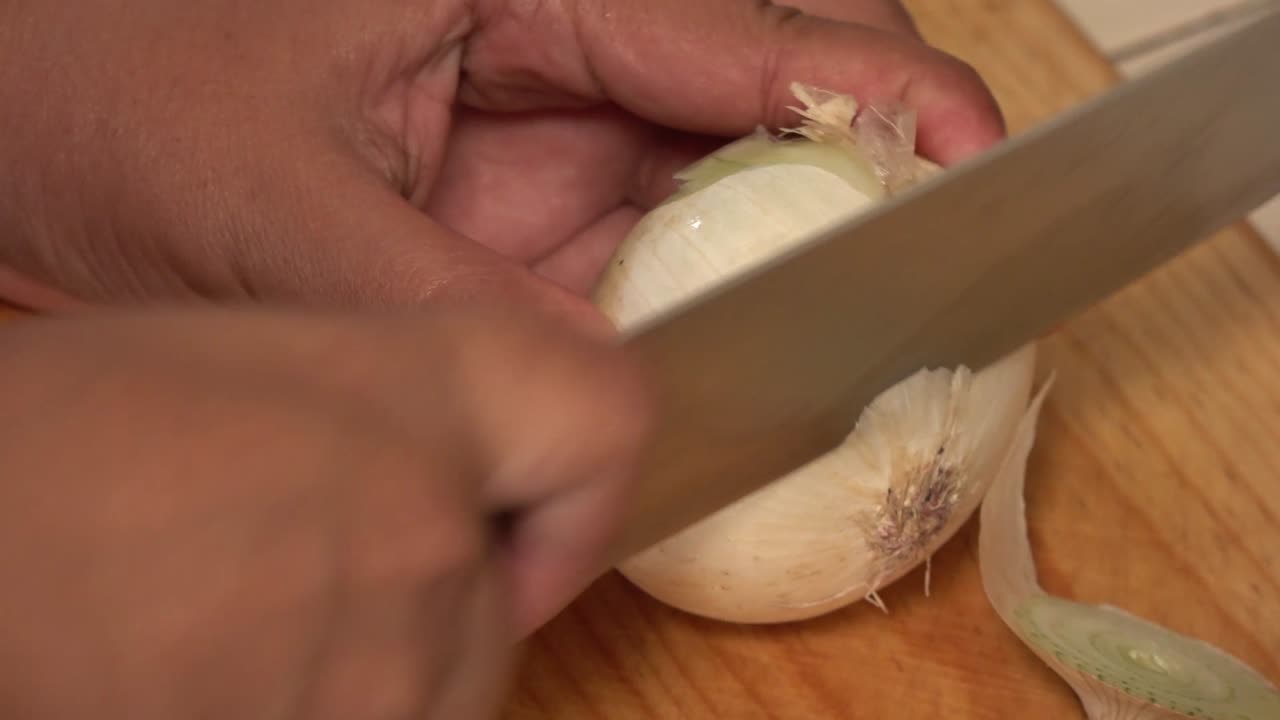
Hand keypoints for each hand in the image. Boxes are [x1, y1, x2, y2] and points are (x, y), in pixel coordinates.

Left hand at [0, 0, 1002, 317]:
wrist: (23, 131)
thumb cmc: (108, 106)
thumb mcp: (271, 213)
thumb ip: (441, 301)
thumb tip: (599, 389)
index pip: (734, 24)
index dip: (873, 86)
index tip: (975, 154)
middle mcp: (551, 45)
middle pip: (762, 88)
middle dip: (863, 165)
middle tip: (944, 255)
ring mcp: (545, 134)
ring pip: (719, 179)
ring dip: (786, 252)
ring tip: (857, 328)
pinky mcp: (523, 211)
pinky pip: (647, 255)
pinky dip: (698, 311)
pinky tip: (727, 365)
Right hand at [0, 304, 651, 717]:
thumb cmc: (49, 452)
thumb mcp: (238, 363)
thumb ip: (391, 406)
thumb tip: (470, 477)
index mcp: (411, 406)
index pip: (604, 423)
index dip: (575, 476)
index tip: (524, 510)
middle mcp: (428, 542)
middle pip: (501, 598)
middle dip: (427, 594)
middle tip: (291, 563)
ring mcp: (385, 680)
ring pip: (437, 689)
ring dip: (366, 670)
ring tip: (224, 620)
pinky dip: (314, 710)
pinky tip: (208, 671)